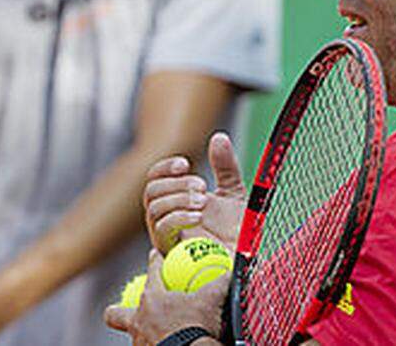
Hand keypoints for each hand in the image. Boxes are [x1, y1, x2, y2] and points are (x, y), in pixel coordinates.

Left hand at [104, 248, 227, 344]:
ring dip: (144, 334)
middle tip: (126, 309)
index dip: (155, 260)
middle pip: (115, 313)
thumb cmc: (199, 325)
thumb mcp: (214, 300)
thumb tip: (233, 271)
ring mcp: (139, 344)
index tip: (157, 255)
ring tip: (160, 335)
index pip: (153, 271)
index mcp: (153, 298)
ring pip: (134, 336)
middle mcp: (139, 321)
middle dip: (117, 310)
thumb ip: (221, 282)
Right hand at [144, 132, 247, 252]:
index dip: (165, 168)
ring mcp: (166, 235)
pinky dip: (179, 217)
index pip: (155, 178)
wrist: (244, 259)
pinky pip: (161, 230)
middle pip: (151, 191)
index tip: (185, 164)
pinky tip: (198, 215)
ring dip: (177, 199)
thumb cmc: (237, 230)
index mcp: (178, 200)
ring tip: (203, 201)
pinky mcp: (170, 252)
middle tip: (202, 186)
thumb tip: (218, 137)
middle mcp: (167, 216)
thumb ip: (225, 166)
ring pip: (152, 209)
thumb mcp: (233, 191)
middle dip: (175, 184)